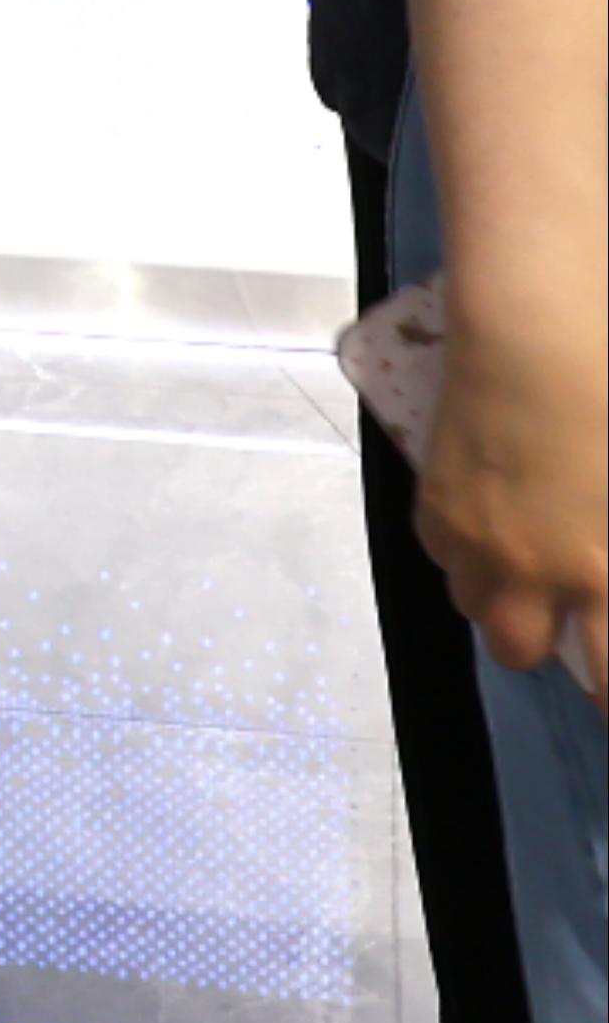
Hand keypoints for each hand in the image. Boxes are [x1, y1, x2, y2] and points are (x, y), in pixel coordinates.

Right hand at [418, 323, 608, 699]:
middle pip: (516, 651)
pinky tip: (488, 512)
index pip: (608, 678)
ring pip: (471, 603)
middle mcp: (530, 572)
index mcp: (599, 574)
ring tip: (521, 554)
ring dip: (497, 592)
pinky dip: (465, 547)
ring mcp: (471, 538)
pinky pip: (442, 553)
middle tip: (563, 608)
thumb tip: (600, 577)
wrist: (537, 344)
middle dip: (539, 641)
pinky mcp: (432, 501)